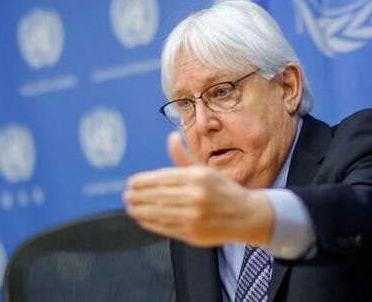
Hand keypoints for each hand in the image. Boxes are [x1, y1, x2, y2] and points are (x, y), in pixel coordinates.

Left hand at [123, 132, 273, 246]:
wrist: (245, 215)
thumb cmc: (222, 190)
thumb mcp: (204, 170)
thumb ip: (183, 157)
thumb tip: (171, 137)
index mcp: (197, 177)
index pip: (163, 178)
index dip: (144, 181)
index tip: (131, 183)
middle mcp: (196, 196)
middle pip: (159, 196)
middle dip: (139, 196)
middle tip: (126, 195)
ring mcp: (194, 216)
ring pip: (160, 212)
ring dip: (141, 210)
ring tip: (130, 207)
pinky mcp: (193, 233)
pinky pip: (166, 227)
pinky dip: (151, 224)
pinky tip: (142, 219)